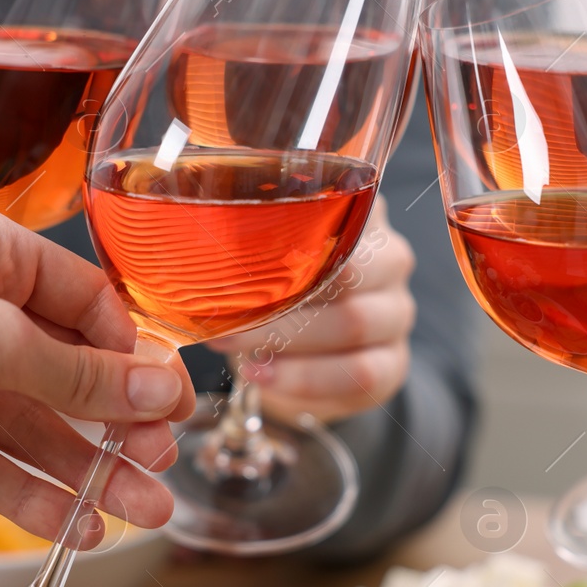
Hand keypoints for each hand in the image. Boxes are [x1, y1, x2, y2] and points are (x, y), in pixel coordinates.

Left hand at [0, 199, 193, 545]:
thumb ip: (82, 374)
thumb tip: (165, 389)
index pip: (86, 304)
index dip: (135, 358)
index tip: (178, 405)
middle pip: (61, 371)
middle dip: (116, 425)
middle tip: (165, 469)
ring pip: (27, 423)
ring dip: (83, 469)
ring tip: (142, 515)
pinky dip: (28, 490)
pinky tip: (77, 524)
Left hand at [208, 200, 415, 421]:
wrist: (303, 363)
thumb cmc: (280, 295)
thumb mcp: (268, 257)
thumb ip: (250, 236)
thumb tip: (190, 231)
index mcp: (361, 218)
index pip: (345, 207)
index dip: (297, 227)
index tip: (243, 245)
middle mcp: (389, 261)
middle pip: (351, 270)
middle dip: (283, 294)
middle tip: (226, 309)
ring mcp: (396, 314)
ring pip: (354, 322)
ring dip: (287, 338)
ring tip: (235, 346)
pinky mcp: (393, 364)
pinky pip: (360, 372)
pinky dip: (305, 378)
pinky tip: (263, 376)